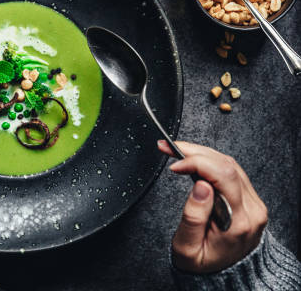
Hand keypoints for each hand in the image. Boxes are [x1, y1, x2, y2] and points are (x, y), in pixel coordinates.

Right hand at [158, 140, 267, 273]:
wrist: (222, 276)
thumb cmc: (201, 263)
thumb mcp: (187, 248)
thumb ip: (193, 217)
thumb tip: (200, 184)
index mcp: (237, 222)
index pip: (222, 176)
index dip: (195, 163)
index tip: (174, 165)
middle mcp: (251, 210)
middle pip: (226, 165)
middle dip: (194, 151)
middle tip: (168, 147)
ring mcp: (254, 203)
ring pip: (229, 163)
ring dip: (201, 152)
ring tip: (176, 149)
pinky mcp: (249, 199)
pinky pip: (231, 170)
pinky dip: (209, 160)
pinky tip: (193, 158)